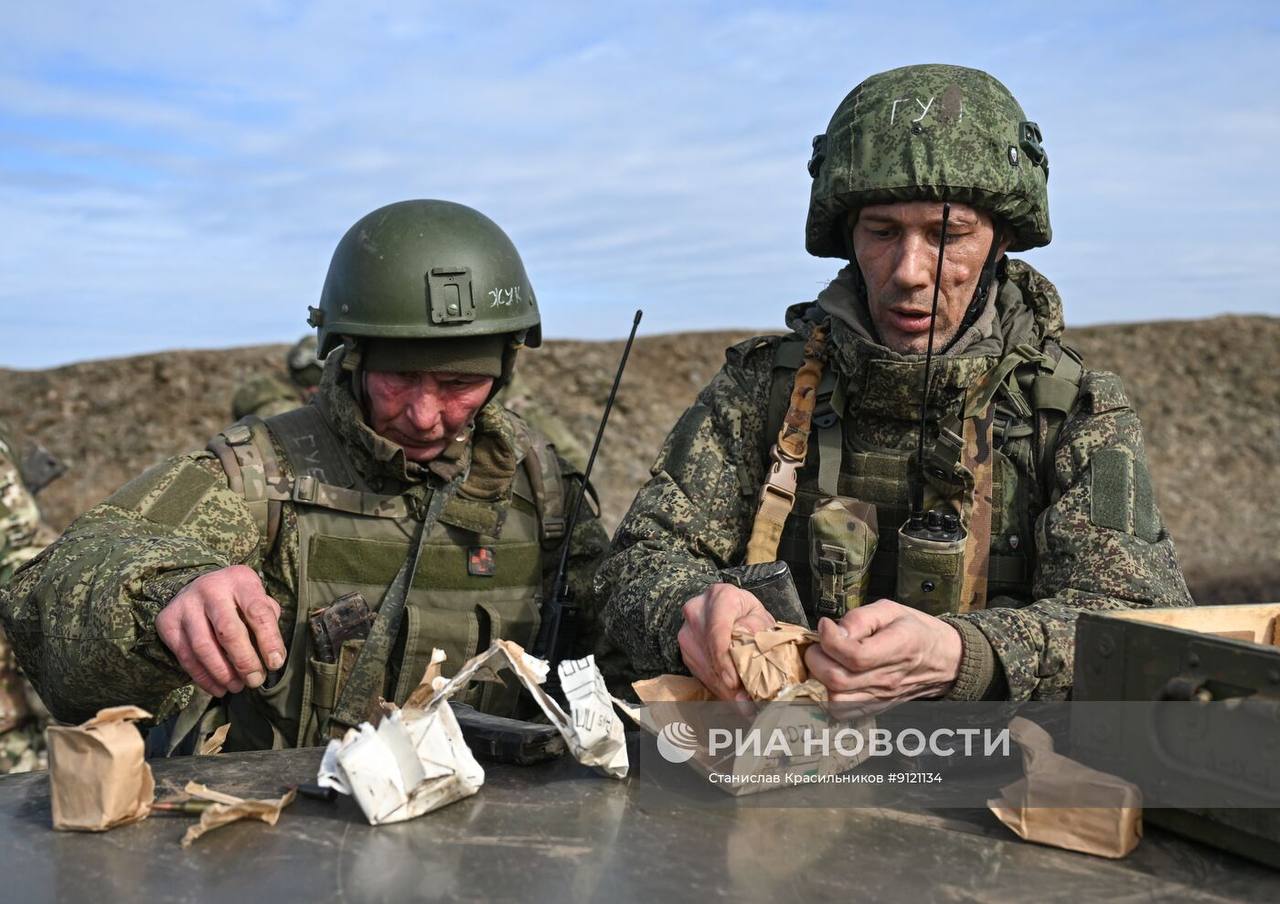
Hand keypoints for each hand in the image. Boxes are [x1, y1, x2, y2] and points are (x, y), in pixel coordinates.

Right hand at [155, 565, 285, 697]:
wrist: (197, 587)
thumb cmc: (237, 599)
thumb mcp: (256, 599)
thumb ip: (267, 622)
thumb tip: (273, 658)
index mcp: (239, 580)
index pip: (258, 612)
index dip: (269, 640)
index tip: (275, 663)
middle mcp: (210, 588)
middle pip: (228, 631)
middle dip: (244, 661)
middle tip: (255, 680)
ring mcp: (185, 605)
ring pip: (204, 646)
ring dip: (223, 673)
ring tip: (237, 686)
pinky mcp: (167, 622)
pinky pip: (186, 656)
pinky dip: (203, 677)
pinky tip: (219, 687)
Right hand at [678, 582, 775, 700]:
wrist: (724, 606)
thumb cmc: (746, 613)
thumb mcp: (760, 616)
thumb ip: (758, 631)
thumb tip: (747, 658)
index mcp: (720, 597)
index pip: (718, 631)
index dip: (725, 660)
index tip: (734, 683)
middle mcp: (697, 611)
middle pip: (710, 653)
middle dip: (728, 684)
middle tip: (747, 706)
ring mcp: (687, 631)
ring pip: (703, 667)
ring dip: (723, 690)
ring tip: (744, 706)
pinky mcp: (684, 649)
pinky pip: (699, 672)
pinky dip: (716, 687)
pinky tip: (731, 697)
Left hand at [803, 599, 961, 706]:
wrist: (943, 659)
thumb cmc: (915, 631)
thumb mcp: (891, 610)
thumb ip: (860, 617)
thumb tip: (834, 630)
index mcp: (897, 648)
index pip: (854, 655)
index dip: (830, 639)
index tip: (825, 624)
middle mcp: (888, 678)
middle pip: (837, 680)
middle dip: (817, 658)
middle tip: (819, 643)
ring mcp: (881, 697)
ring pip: (835, 700)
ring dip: (820, 679)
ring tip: (825, 661)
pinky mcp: (875, 707)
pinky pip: (843, 712)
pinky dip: (828, 696)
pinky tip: (832, 677)